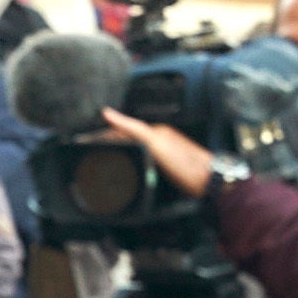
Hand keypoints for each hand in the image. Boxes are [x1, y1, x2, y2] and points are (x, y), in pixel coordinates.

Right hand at [101, 108, 218, 197]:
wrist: (208, 183)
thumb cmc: (185, 164)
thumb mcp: (155, 142)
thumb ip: (132, 127)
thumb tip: (108, 113)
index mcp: (156, 132)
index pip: (124, 129)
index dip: (106, 134)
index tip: (89, 140)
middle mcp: (161, 142)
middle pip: (130, 141)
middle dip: (111, 145)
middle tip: (93, 153)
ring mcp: (166, 156)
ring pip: (137, 154)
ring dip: (122, 157)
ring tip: (106, 164)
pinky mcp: (169, 171)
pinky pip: (145, 166)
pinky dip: (133, 168)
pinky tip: (130, 176)